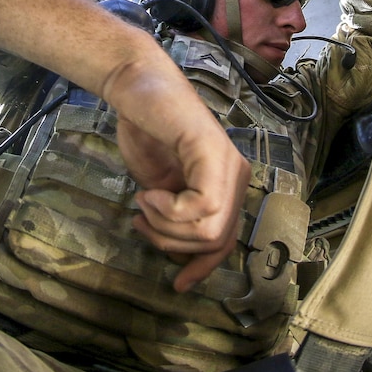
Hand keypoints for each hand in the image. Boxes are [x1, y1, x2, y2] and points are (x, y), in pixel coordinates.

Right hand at [0, 0, 249, 291]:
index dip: (203, 266)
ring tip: (145, 201)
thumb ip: (177, 216)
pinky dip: (167, 210)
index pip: (226, 240)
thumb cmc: (146, 130)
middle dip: (173, 242)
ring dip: (165, 225)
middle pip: (216, 241)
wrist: (135, 87)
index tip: (179, 284)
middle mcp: (236, 175)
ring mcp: (228, 164)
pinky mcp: (213, 154)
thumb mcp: (163, 188)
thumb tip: (181, 256)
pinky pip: (201, 208)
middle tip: (144, 219)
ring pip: (208, 229)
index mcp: (227, 183)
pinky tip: (149, 191)